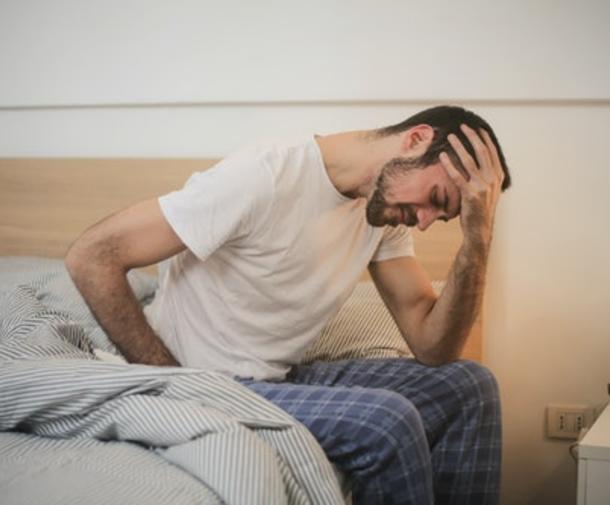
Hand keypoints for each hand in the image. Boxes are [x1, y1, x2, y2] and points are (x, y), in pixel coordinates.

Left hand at [439, 124, 504, 246]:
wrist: (479, 230)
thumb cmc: (480, 210)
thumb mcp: (489, 191)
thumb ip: (486, 177)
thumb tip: (479, 163)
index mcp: (497, 176)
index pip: (491, 152)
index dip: (484, 139)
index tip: (476, 128)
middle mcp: (492, 179)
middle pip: (482, 152)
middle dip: (472, 137)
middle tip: (463, 126)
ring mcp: (482, 187)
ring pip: (469, 161)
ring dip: (459, 146)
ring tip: (451, 136)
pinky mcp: (470, 194)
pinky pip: (457, 176)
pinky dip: (449, 164)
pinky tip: (442, 156)